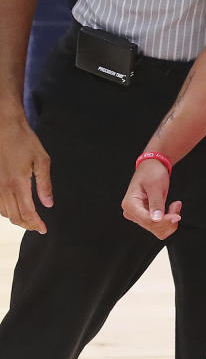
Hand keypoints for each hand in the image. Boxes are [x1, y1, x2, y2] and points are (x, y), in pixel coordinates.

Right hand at [0, 108, 52, 232]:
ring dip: (17, 219)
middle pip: (15, 217)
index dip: (36, 224)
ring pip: (5, 213)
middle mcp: (4, 188)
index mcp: (18, 183)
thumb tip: (48, 204)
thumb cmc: (25, 142)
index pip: (27, 212)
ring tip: (30, 220)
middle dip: (28, 225)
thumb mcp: (42, 161)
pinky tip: (16, 209)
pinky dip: (7, 211)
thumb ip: (45, 185)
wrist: (5, 129)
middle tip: (39, 227)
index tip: (44, 229)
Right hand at [121, 159, 180, 238]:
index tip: (177, 215)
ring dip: (170, 220)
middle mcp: (131, 213)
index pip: (148, 221)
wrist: (152, 167)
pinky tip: (172, 207)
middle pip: (153, 227)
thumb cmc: (152, 173)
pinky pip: (160, 226)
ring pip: (158, 230)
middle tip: (177, 204)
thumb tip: (156, 219)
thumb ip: (156, 203)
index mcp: (130, 205)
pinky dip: (169, 220)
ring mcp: (138, 216)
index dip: (164, 221)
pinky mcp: (146, 217)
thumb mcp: (155, 186)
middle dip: (168, 219)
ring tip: (175, 205)